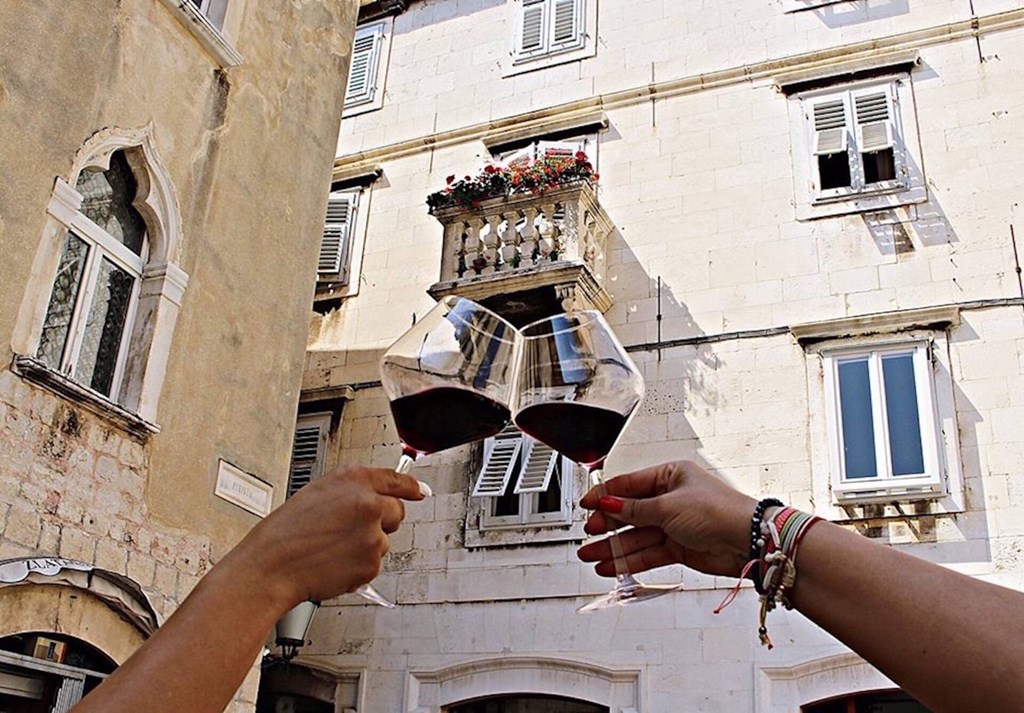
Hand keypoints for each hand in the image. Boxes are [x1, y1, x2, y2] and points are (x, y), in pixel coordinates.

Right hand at [223, 465, 424, 610]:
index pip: (395, 479)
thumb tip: (379, 496)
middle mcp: (368, 504)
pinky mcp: (371, 564)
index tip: (420, 491)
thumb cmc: (286, 532)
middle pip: (396, 512)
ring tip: (331, 548)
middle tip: (350, 530)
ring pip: (383, 541)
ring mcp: (372, 535)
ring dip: (365, 546)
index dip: (410, 487)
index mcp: (353, 480)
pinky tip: (332, 563)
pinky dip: (357, 567)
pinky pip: (373, 564)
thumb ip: (352, 490)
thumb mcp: (318, 492)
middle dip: (382, 521)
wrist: (271, 567)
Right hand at [577, 460, 756, 578]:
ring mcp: (674, 524)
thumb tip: (608, 504)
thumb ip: (634, 509)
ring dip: (613, 546)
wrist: (748, 540)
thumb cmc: (719, 511)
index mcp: (670, 476)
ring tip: (590, 555)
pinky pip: (647, 553)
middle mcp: (671, 499)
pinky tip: (610, 565)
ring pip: (636, 536)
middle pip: (630, 512)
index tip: (586, 504)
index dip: (605, 496)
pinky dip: (629, 560)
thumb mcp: (667, 505)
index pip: (629, 484)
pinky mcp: (679, 548)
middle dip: (607, 524)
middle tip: (589, 532)